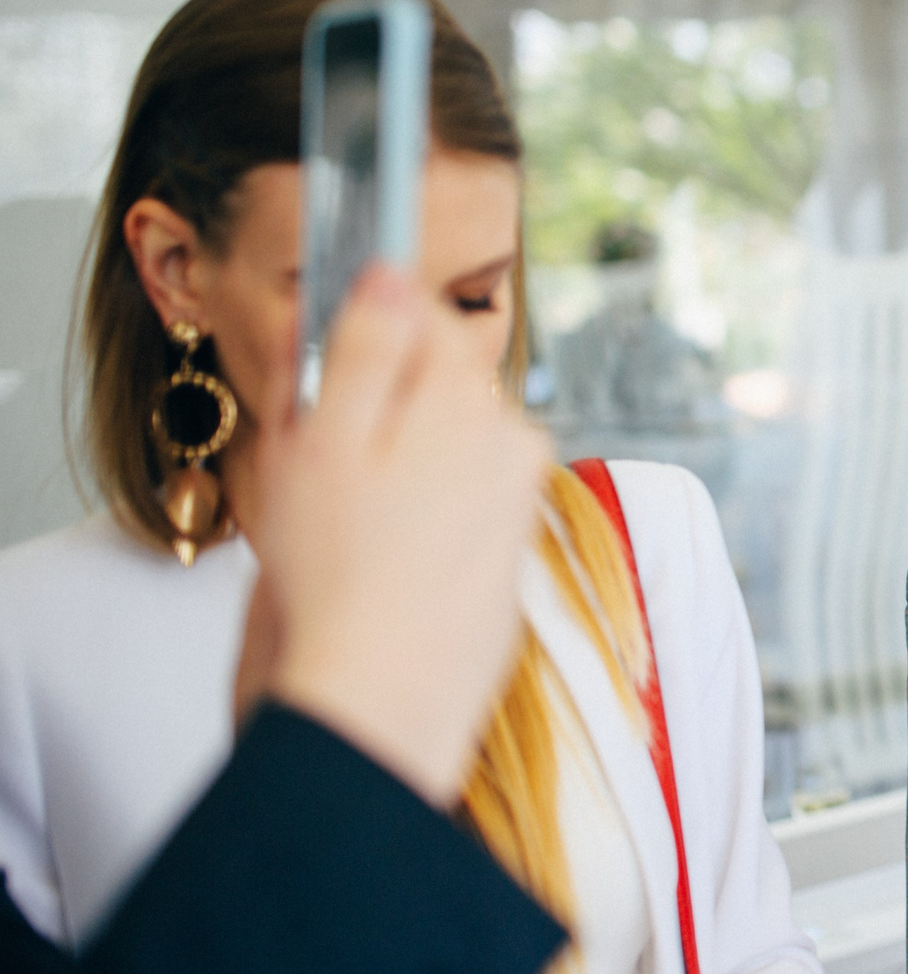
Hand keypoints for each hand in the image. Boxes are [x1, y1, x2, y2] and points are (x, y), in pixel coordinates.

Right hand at [244, 265, 549, 804]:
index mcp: (472, 400)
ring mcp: (520, 503)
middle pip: (438, 387)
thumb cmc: (339, 575)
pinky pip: (456, 507)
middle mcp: (514, 442)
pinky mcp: (512, 555)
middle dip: (378, 411)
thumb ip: (364, 346)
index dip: (364, 338)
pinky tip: (380, 561)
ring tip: (344, 526)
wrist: (381, 697)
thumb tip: (389, 275)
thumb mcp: (321, 437)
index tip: (322, 378)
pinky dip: (419, 521)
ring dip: (398, 468)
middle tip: (321, 469)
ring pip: (446, 448)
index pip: (427, 319)